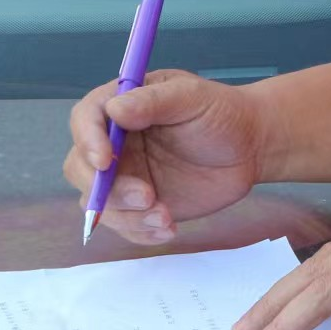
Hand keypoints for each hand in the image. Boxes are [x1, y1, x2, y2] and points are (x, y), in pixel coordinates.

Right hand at [62, 69, 267, 243]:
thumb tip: (115, 110)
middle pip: (80, 168)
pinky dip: (140, 232)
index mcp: (122, 106)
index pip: (85, 119)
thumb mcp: (192, 97)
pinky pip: (124, 225)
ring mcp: (125, 176)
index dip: (87, 140)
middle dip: (107, 189)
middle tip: (147, 196)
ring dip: (127, 216)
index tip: (104, 161)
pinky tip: (168, 228)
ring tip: (166, 216)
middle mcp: (115, 143)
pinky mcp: (139, 205)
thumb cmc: (222, 113)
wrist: (249, 148)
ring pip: (98, 204)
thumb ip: (154, 102)